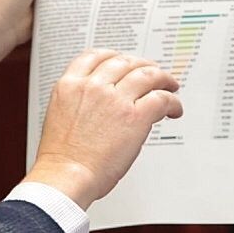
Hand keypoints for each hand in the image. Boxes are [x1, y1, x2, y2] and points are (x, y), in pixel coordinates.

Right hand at [24, 49, 183, 208]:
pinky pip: (161, 98)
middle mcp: (93, 86)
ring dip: (163, 79)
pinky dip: (172, 102)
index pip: (95, 56)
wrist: (66, 176)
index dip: (115, 56)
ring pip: (147, 75)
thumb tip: (99, 105)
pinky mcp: (135, 116)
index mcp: (70, 85)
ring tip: (171, 86)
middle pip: (125, 62)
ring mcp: (115, 99)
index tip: (125, 61)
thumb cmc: (61, 158)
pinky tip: (174, 109)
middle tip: (153, 73)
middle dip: (142, 65)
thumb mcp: (59, 116)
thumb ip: (79, 102)